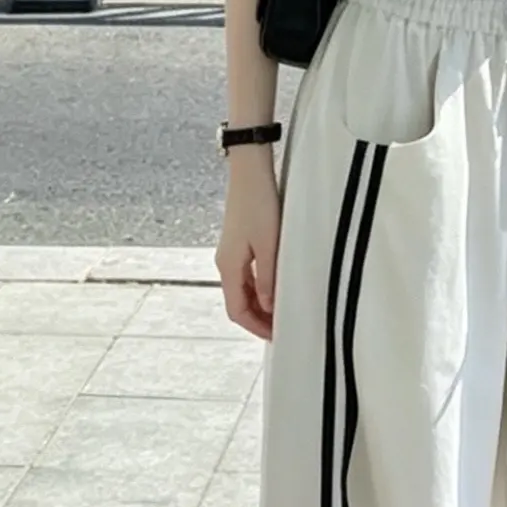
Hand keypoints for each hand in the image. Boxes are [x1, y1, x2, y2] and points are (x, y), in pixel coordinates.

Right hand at [215, 150, 280, 341]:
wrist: (250, 171)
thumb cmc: (259, 204)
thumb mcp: (269, 246)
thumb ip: (268, 279)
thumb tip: (268, 306)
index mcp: (229, 267)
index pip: (237, 310)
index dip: (256, 327)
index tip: (275, 335)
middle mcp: (225, 263)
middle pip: (238, 302)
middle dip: (258, 318)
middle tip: (281, 327)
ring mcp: (230, 252)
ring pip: (242, 289)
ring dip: (260, 303)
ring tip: (281, 309)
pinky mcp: (239, 242)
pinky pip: (246, 274)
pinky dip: (259, 287)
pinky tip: (275, 286)